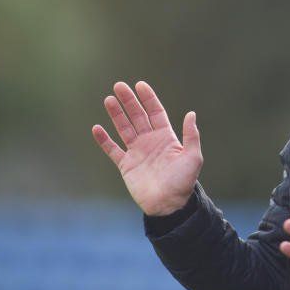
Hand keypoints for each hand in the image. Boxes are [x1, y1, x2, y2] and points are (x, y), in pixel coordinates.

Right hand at [91, 81, 203, 215]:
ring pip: (124, 128)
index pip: (155, 112)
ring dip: (116, 114)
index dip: (148, 98)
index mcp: (166, 137)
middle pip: (138, 116)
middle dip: (129, 101)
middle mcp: (150, 141)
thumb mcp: (192, 157)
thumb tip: (191, 114)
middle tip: (119, 86)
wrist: (169, 205)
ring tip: (108, 99)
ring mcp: (137, 152)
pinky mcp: (126, 165)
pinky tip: (97, 128)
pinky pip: (113, 150)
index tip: (140, 85)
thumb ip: (191, 136)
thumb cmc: (183, 181)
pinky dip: (104, 140)